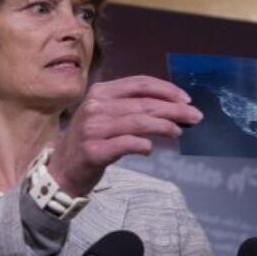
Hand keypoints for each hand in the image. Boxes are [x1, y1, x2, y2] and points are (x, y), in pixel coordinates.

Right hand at [46, 75, 201, 196]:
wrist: (61, 171)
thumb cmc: (88, 141)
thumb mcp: (104, 116)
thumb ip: (130, 108)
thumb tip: (170, 107)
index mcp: (99, 92)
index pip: (139, 84)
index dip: (166, 89)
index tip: (186, 99)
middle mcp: (95, 107)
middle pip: (144, 103)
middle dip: (174, 109)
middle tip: (195, 116)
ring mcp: (93, 129)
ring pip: (139, 122)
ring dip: (164, 126)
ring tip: (178, 132)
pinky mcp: (94, 150)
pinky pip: (127, 144)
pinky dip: (143, 145)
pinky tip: (150, 149)